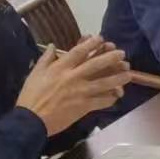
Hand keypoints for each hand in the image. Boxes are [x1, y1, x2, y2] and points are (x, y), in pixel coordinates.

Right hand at [17, 36, 131, 135]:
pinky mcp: (83, 106)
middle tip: (122, 53)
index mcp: (60, 68)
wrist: (31, 120)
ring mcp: (80, 92)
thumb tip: (52, 45)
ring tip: (129, 74)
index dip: (92, 43)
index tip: (101, 38)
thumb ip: (45, 58)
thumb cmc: (31, 96)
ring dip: (118, 78)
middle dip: (111, 57)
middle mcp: (73, 77)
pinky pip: (101, 101)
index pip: (79, 51)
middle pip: (96, 64)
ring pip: (104, 83)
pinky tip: (117, 96)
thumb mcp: (35, 73)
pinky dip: (110, 98)